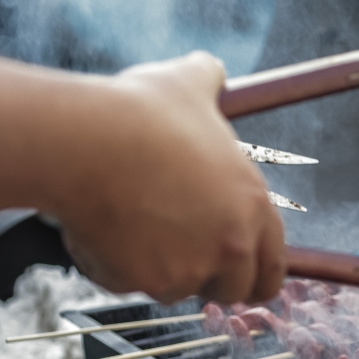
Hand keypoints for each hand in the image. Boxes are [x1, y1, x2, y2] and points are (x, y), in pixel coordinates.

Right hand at [50, 51, 284, 304]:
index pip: (274, 268)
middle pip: (232, 290)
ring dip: (157, 268)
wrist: (85, 140)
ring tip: (131, 219)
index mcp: (253, 206)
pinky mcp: (143, 282)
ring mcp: (187, 269)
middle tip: (179, 256)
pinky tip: (100, 225)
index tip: (242, 278)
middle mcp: (230, 245)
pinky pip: (127, 283)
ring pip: (175, 288)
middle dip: (208, 279)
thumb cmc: (139, 111)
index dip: (257, 276)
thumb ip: (210, 81)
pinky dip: (113, 265)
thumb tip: (210, 67)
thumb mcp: (188, 84)